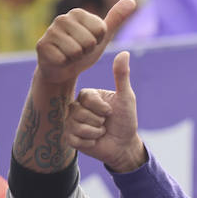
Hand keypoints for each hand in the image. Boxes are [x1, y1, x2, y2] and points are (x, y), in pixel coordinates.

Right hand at [35, 0, 135, 87]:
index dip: (98, 41)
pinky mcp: (41, 46)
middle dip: (87, 51)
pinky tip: (60, 60)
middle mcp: (62, 18)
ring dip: (76, 58)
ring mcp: (50, 31)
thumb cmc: (84, 49)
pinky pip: (63, 59)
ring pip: (76, 51)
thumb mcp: (103, 35)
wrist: (63, 68)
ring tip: (70, 55)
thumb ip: (117, 18)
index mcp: (78, 13)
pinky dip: (64, 63)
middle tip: (80, 51)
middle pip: (89, 41)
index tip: (91, 42)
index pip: (101, 30)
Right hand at [64, 50, 146, 172]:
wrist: (124, 145)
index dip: (101, 108)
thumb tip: (124, 52)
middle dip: (99, 121)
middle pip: (80, 112)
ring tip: (101, 132)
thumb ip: (122, 76)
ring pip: (77, 125)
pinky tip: (94, 142)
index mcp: (87, 96)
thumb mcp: (126, 97)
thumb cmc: (126, 120)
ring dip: (96, 132)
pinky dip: (89, 142)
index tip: (110, 112)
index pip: (86, 97)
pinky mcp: (70, 139)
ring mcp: (71, 122)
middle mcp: (75, 107)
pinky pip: (75, 139)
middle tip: (105, 124)